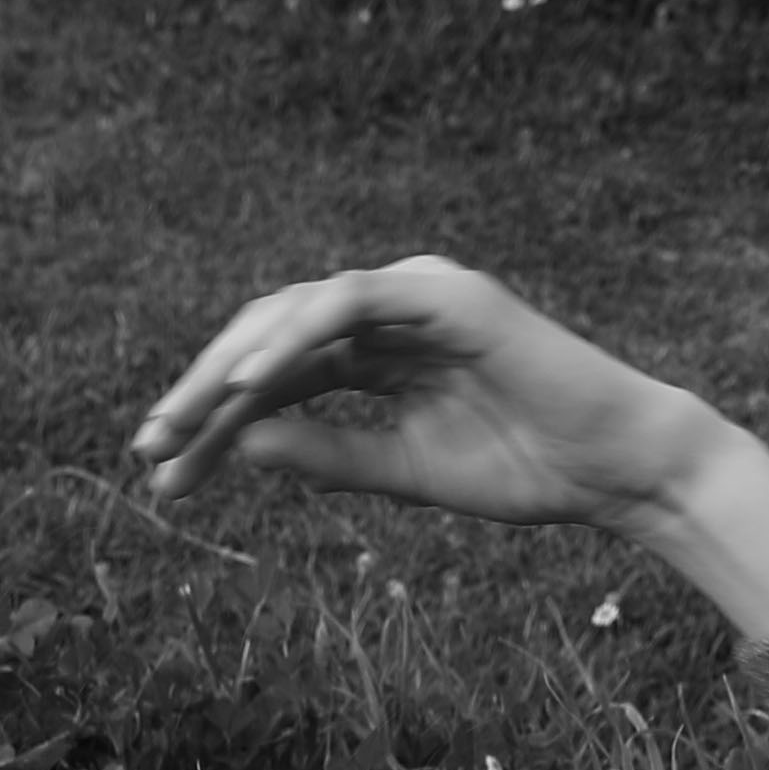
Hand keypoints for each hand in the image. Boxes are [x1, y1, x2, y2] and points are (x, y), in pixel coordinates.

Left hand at [127, 255, 728, 529]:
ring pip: (296, 315)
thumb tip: (241, 447)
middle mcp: (392, 310)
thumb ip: (329, 455)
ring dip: (230, 369)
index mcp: (381, 350)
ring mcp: (417, 293)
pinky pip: (347, 306)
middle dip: (203, 393)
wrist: (619, 470)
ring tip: (180, 423)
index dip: (214, 420)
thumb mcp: (406, 472)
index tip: (164, 476)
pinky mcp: (443, 294)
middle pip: (270, 337)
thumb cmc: (529, 470)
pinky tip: (245, 387)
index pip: (276, 374)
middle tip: (149, 450)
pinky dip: (292, 340)